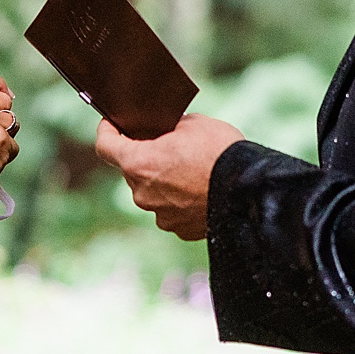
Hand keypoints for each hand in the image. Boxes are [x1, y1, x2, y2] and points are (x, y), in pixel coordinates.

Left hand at [92, 113, 243, 240]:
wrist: (249, 190)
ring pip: (153, 192)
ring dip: (165, 181)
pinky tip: (201, 190)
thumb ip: (167, 128)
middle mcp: (142, 193)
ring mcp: (160, 215)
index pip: (105, 146)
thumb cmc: (220, 151)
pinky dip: (181, 200)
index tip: (113, 125)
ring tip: (193, 170)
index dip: (107, 131)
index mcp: (138, 163)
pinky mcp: (179, 229)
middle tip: (170, 146)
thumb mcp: (192, 123)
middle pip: (133, 170)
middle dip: (146, 157)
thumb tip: (165, 133)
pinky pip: (172, 210)